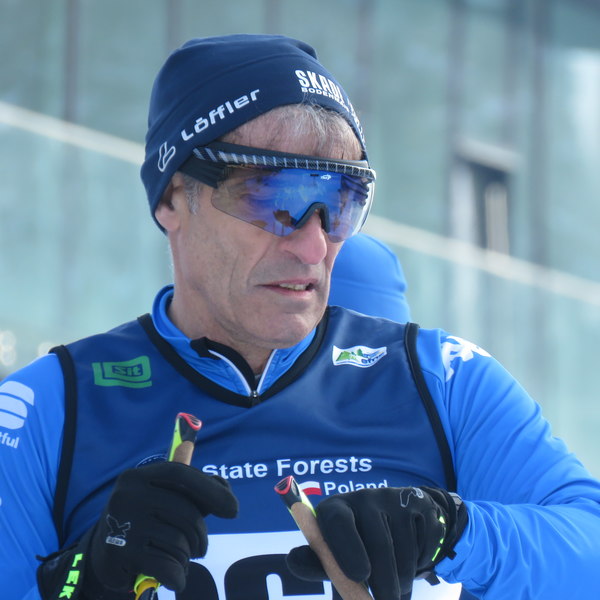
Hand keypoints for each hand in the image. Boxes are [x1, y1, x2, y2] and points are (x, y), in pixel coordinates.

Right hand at [37, 462, 237, 598]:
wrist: (102, 555)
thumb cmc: (146, 521)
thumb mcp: (166, 499)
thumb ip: (196, 491)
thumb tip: (225, 491)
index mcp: (138, 477)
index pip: (182, 475)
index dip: (211, 490)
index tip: (234, 510)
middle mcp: (127, 495)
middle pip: (186, 513)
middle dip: (201, 534)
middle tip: (201, 547)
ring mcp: (123, 525)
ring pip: (180, 542)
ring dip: (187, 555)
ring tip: (179, 556)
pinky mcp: (122, 555)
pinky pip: (169, 566)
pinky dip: (179, 575)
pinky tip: (176, 576)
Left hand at [286, 486, 466, 599]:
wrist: (400, 525)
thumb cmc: (358, 546)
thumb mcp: (337, 554)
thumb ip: (318, 562)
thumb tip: (292, 560)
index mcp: (337, 508)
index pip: (337, 520)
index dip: (347, 547)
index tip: (359, 576)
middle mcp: (364, 497)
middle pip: (377, 542)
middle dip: (384, 581)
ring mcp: (393, 499)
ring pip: (403, 551)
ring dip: (403, 580)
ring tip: (396, 587)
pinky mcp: (420, 505)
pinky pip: (424, 545)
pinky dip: (421, 565)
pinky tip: (412, 563)